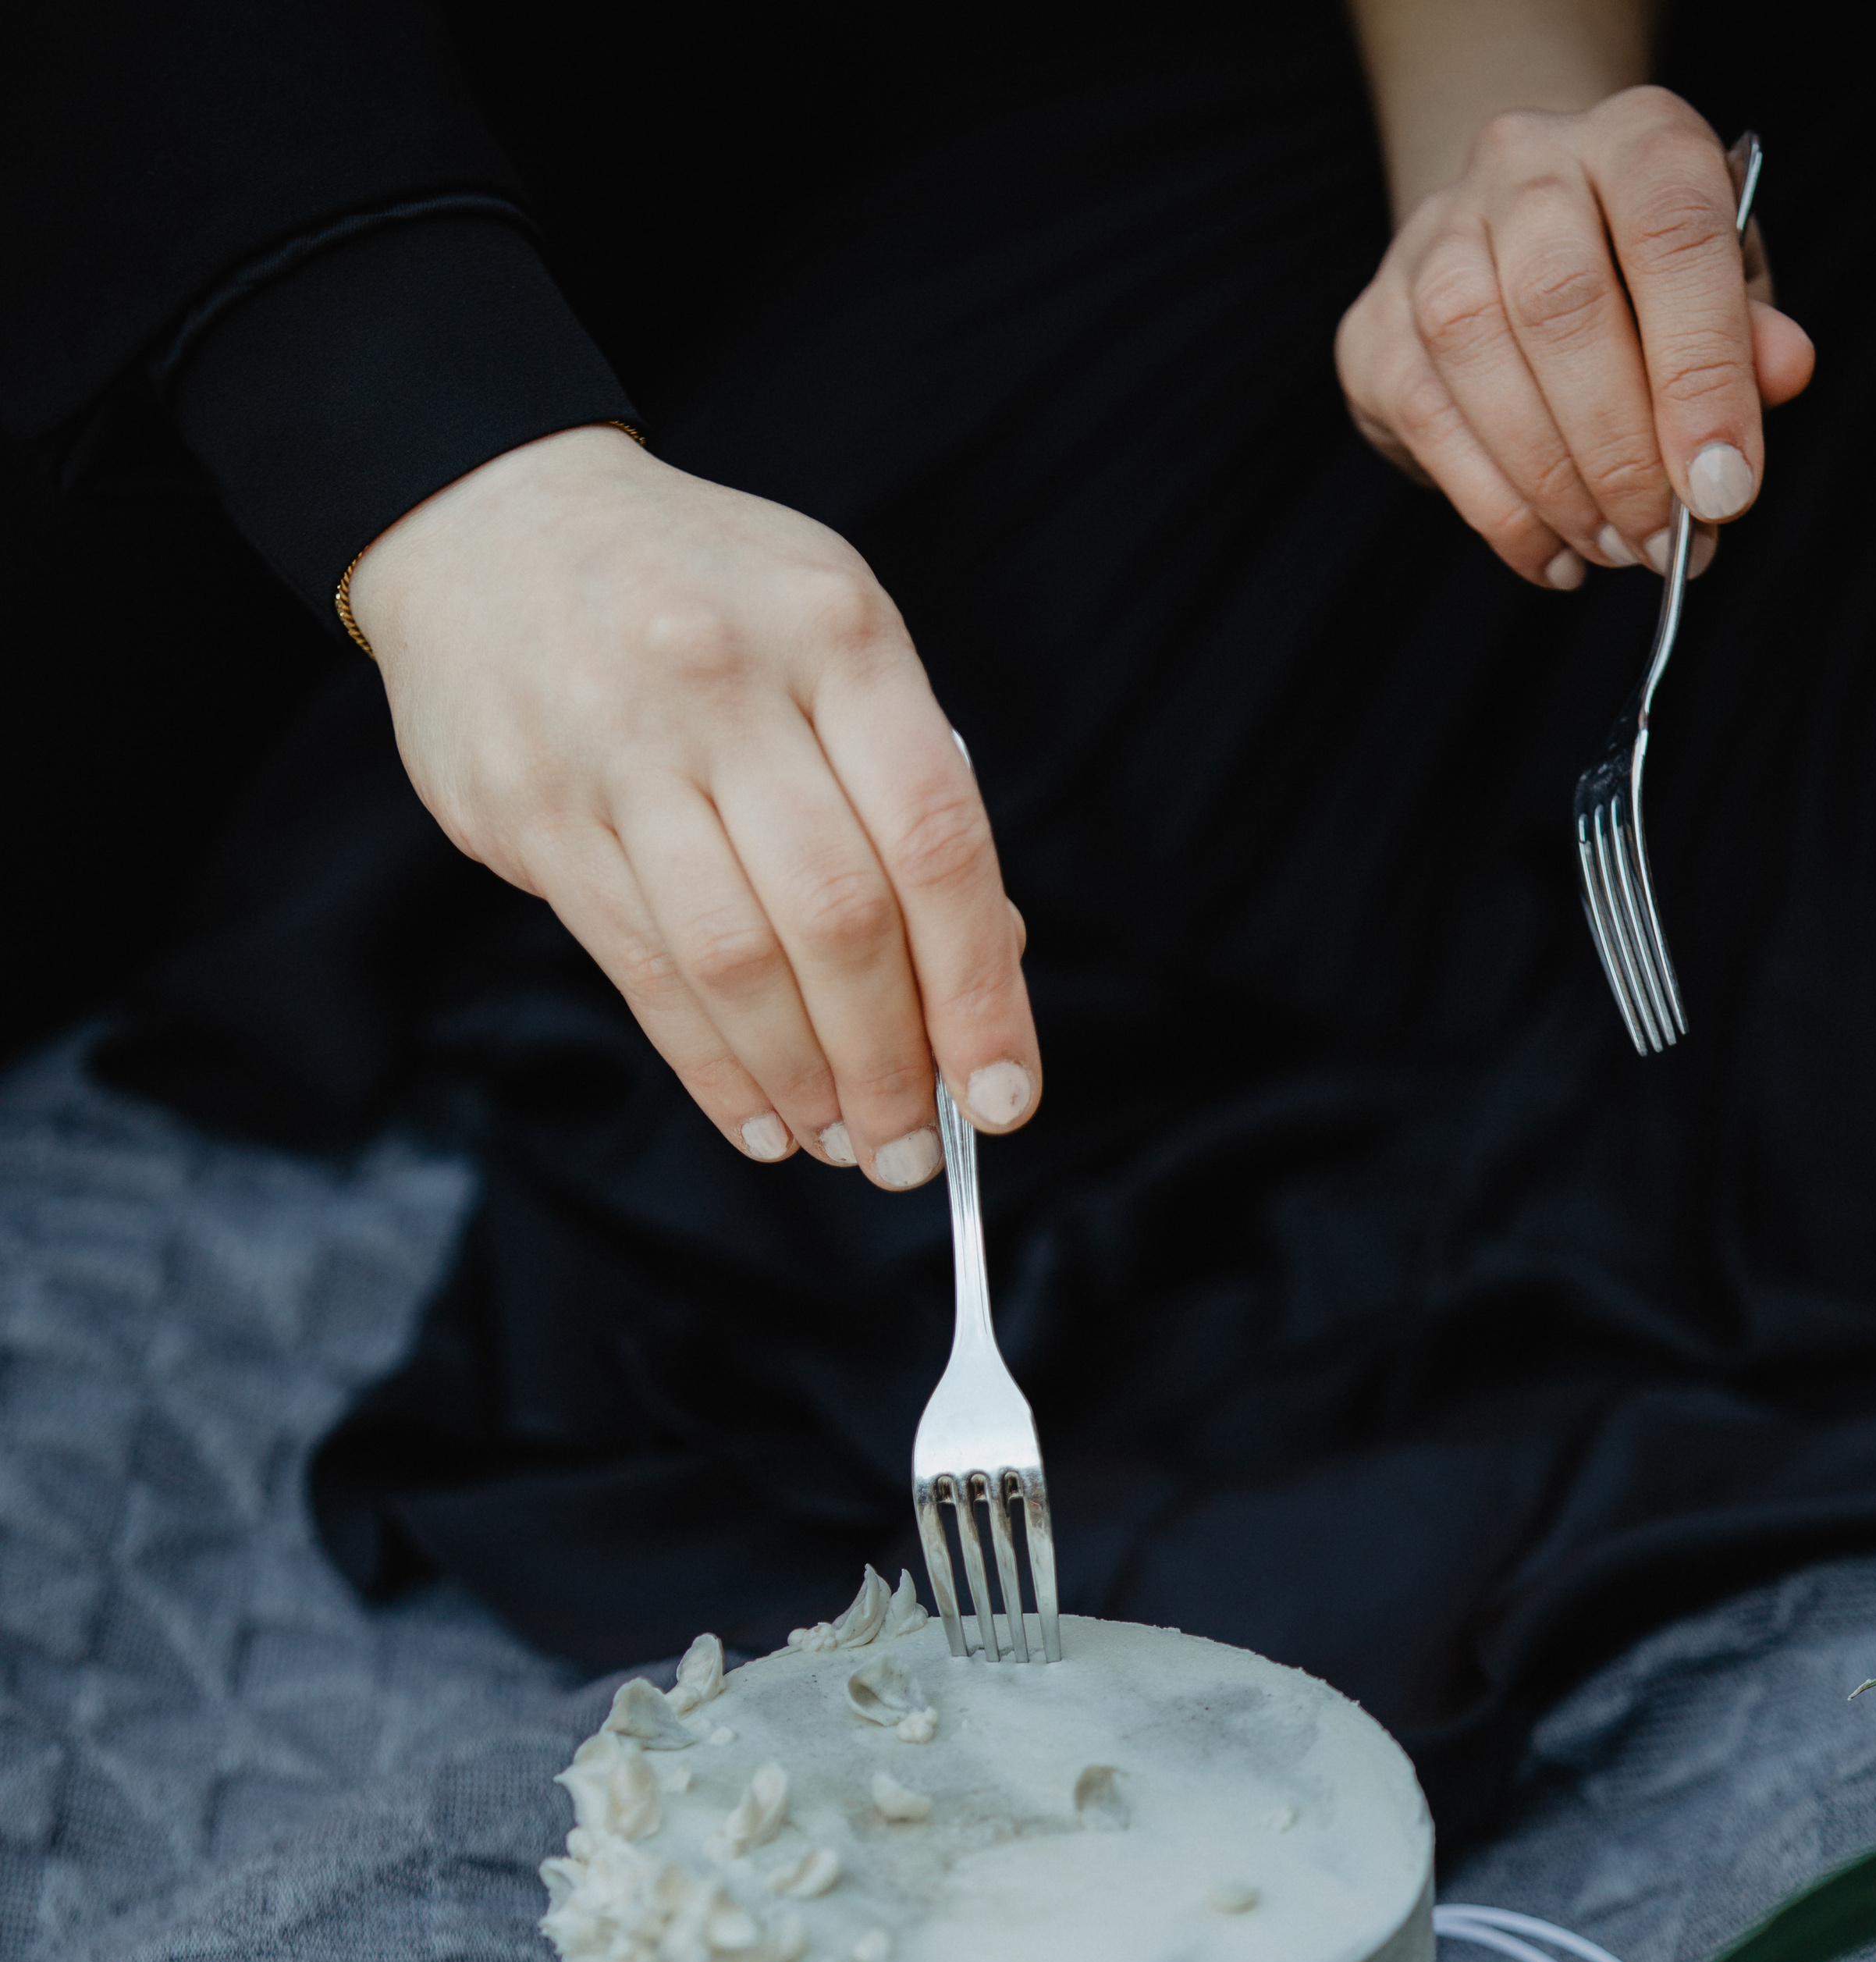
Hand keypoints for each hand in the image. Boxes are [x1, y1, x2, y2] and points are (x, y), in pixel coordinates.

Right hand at [346, 427, 1038, 1185]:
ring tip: (846, 1143)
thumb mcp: (832, 635)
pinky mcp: (534, 813)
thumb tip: (983, 969)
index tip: (1005, 1095)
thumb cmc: (702, 599)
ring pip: (735, 961)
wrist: (489, 518)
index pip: (935, 840)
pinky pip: (642, 972)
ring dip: (804, 1079)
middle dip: (890, 1061)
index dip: (979, 988)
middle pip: (838, 918)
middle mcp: (726, 684)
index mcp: (836, 631)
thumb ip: (906, 786)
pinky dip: (712, 1067)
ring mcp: (617, 749)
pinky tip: (762, 1119)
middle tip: (912, 1149)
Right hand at [1334, 87, 1814, 587]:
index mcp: (1633, 137)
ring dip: (1555, 487)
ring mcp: (1431, 242)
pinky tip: (1553, 553)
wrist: (1516, 237)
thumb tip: (1782, 374)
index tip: (1724, 488)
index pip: (1671, 236)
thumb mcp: (1719, 288)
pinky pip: (1430, 426)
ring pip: (1479, 363)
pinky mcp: (1373, 325)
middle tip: (1662, 542)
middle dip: (1620, 452)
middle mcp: (1522, 165)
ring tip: (1612, 549)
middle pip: (1560, 306)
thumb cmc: (1639, 275)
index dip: (1702, 372)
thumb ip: (1750, 332)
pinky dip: (1499, 512)